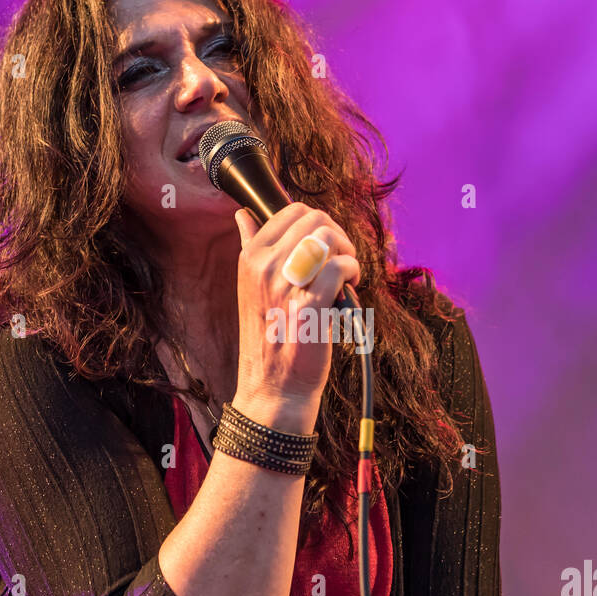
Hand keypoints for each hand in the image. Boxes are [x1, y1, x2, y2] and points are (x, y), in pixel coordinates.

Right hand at [232, 203, 360, 419]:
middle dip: (336, 234)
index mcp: (250, 257)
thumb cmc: (268, 336)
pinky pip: (341, 265)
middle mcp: (265, 266)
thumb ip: (250, 246)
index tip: (324, 245)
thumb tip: (243, 215)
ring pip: (329, 236)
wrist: (273, 385)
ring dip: (347, 250)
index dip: (317, 223)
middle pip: (315, 218)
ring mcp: (287, 284)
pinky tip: (350, 286)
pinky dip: (353, 271)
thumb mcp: (250, 286)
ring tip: (346, 273)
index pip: (291, 210)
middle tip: (340, 259)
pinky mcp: (311, 304)